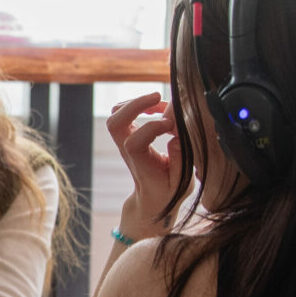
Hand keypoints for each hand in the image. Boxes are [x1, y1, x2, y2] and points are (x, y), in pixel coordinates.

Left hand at [105, 92, 179, 241]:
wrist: (152, 199)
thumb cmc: (168, 193)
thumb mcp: (181, 184)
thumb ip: (179, 161)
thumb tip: (174, 137)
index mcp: (141, 166)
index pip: (134, 143)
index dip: (151, 128)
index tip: (172, 126)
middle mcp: (128, 151)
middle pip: (115, 122)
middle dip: (135, 105)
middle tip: (158, 97)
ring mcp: (125, 141)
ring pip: (116, 113)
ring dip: (136, 102)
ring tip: (160, 102)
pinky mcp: (129, 134)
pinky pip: (124, 112)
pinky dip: (139, 104)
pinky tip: (158, 108)